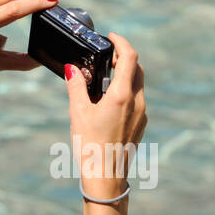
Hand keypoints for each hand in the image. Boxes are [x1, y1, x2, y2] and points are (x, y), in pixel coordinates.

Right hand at [66, 33, 146, 201]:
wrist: (106, 178)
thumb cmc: (90, 147)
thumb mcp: (78, 113)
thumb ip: (75, 87)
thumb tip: (72, 70)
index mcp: (123, 95)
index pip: (130, 57)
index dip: (122, 42)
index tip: (111, 36)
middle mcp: (137, 102)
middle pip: (137, 69)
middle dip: (124, 57)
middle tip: (107, 55)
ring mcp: (142, 114)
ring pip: (138, 84)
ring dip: (126, 74)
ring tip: (105, 76)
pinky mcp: (141, 124)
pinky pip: (137, 99)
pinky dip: (127, 90)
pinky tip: (109, 98)